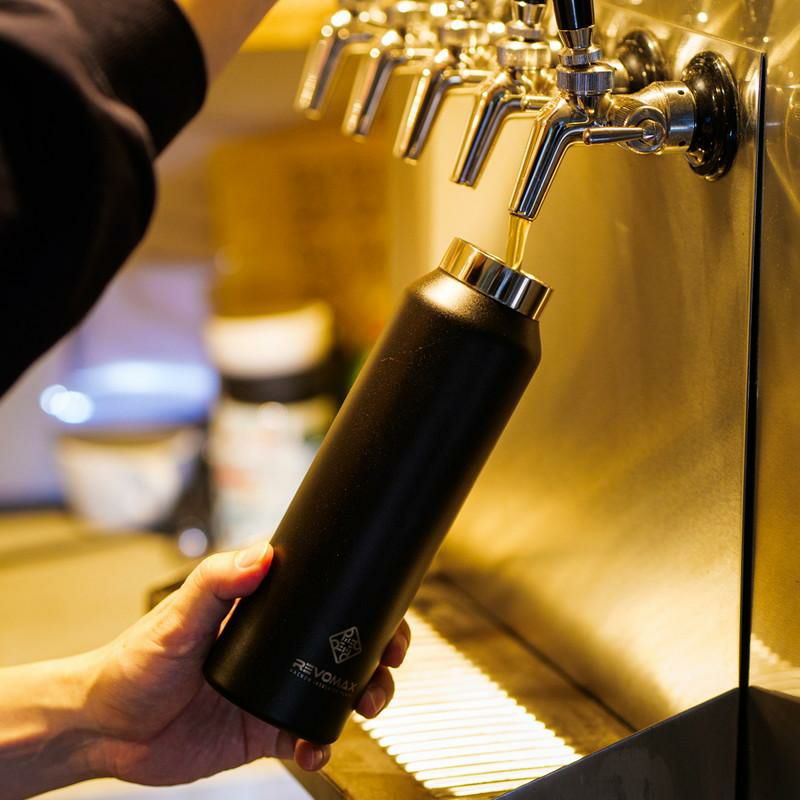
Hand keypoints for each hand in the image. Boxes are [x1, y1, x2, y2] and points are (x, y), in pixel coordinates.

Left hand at [82, 542, 409, 784]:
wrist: (107, 730)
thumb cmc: (135, 663)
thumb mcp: (177, 618)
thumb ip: (216, 583)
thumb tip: (261, 556)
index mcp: (261, 606)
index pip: (321, 588)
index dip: (360, 594)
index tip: (385, 604)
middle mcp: (275, 643)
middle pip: (342, 638)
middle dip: (377, 648)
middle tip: (391, 659)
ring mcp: (274, 685)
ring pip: (338, 685)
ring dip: (364, 694)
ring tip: (367, 704)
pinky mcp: (265, 727)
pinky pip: (309, 734)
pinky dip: (321, 743)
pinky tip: (315, 748)